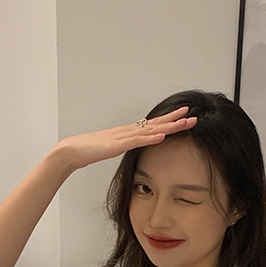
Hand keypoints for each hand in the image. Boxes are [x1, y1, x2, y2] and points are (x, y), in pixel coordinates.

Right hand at [54, 107, 196, 171]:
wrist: (72, 151)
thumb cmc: (90, 151)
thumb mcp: (113, 149)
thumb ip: (125, 147)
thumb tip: (135, 148)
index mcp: (128, 132)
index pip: (153, 125)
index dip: (169, 120)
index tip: (184, 116)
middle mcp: (128, 131)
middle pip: (156, 124)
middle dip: (176, 120)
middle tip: (193, 115)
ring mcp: (123, 136)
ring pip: (151, 130)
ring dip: (169, 127)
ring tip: (184, 123)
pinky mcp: (117, 145)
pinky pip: (137, 141)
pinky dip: (151, 138)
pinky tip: (162, 136)